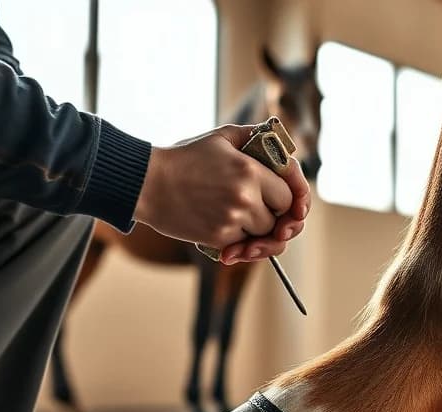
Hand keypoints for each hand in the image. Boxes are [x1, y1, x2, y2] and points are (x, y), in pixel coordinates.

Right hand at [133, 124, 310, 263]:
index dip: (293, 199)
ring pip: (263, 235)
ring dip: (258, 230)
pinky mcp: (218, 238)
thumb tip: (284, 145)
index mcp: (250, 171)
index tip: (294, 204)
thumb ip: (257, 137)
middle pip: (281, 219)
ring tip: (244, 219)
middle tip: (268, 212)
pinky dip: (241, 242)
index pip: (291, 195)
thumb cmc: (185, 158)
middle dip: (277, 217)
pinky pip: (243, 246)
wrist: (148, 183)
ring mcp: (232, 220)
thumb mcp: (223, 136)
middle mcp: (245, 197)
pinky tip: (232, 231)